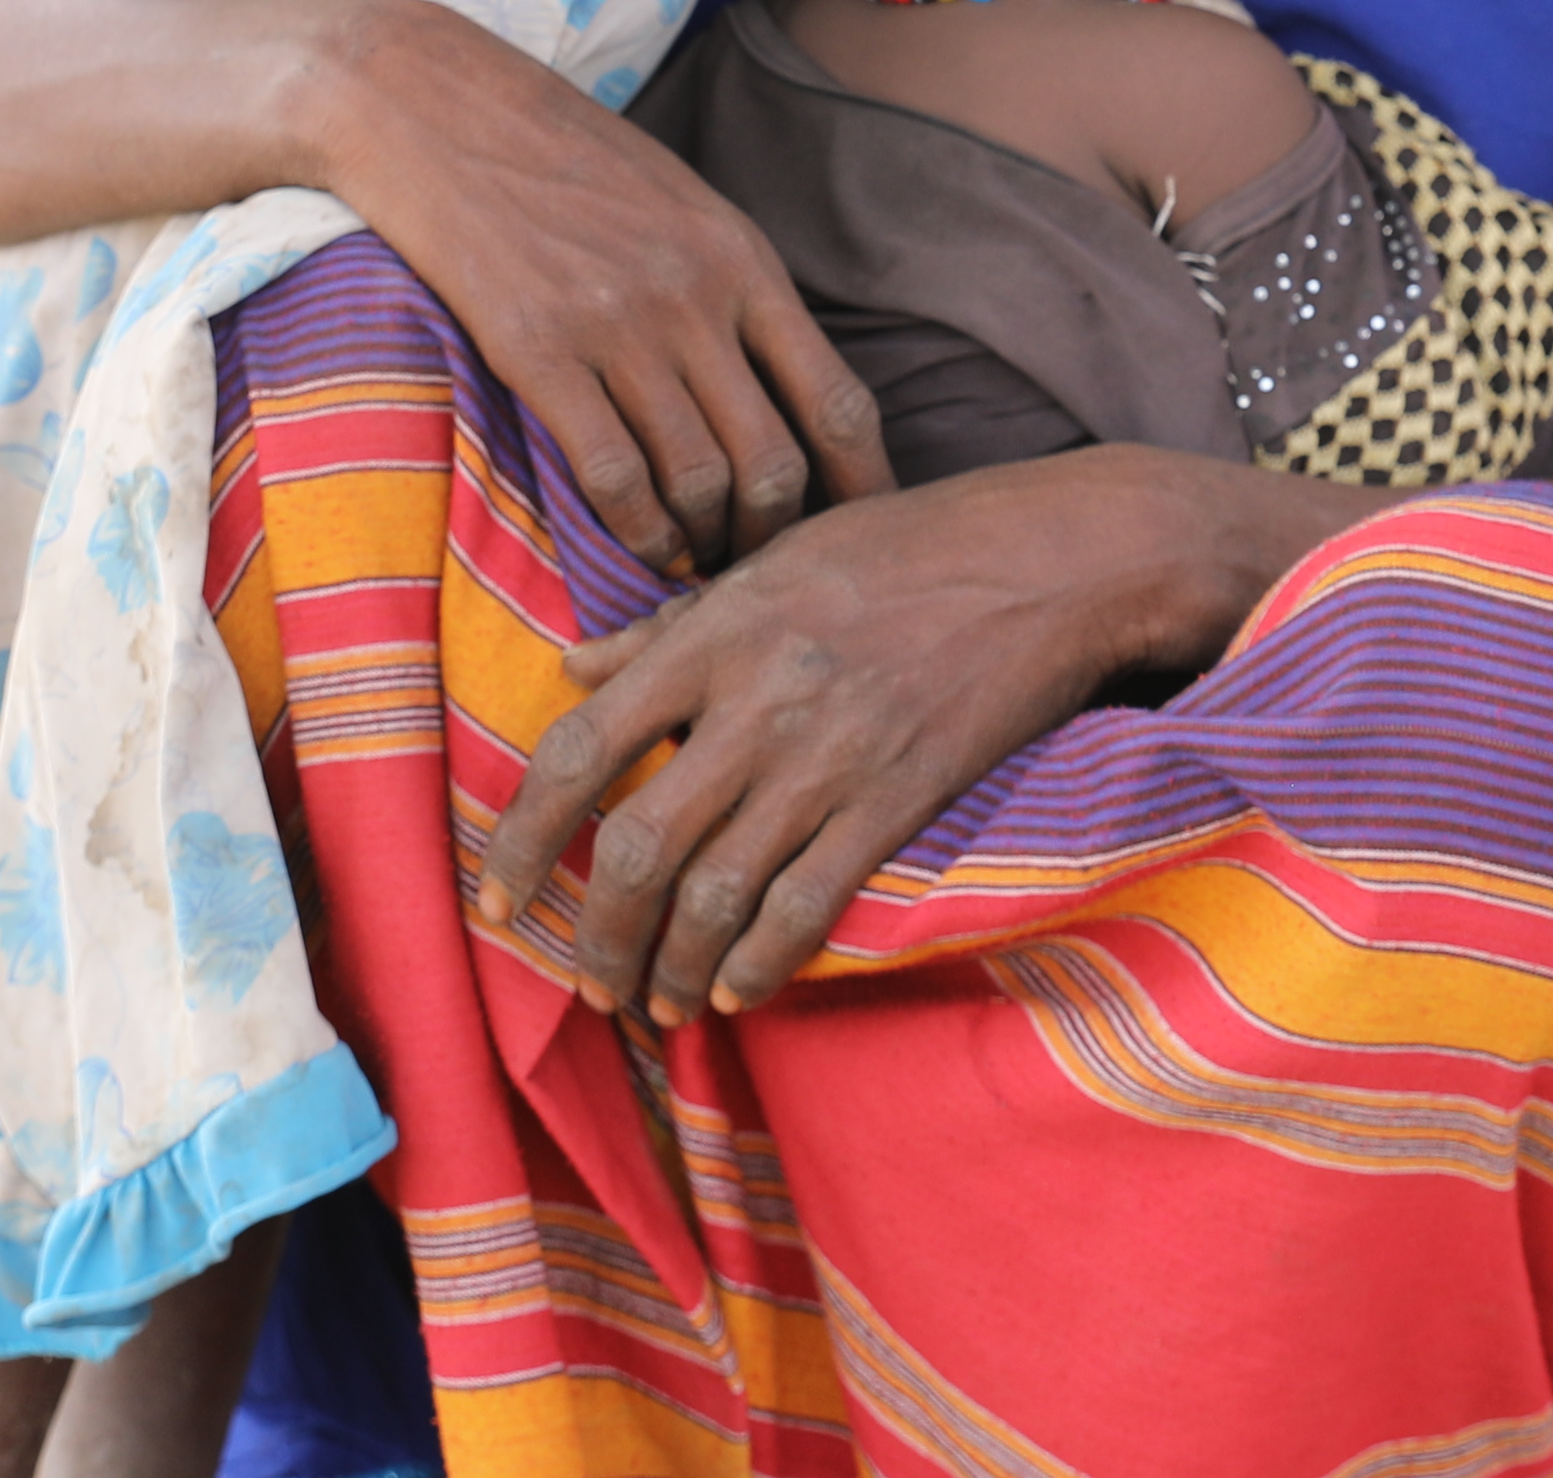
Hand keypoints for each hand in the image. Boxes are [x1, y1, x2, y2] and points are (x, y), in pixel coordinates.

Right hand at [297, 4, 899, 577]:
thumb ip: (736, 292)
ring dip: (704, 543)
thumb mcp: (684, 205)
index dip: (861, 486)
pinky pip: (612, 476)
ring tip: (697, 563)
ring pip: (697, 482)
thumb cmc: (569, 161)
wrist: (440, 110)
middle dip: (776, 532)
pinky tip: (638, 546)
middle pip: (774, 461)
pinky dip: (636, 532)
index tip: (864, 530)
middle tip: (759, 563)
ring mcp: (618, 328)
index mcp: (744, 261)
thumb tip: (785, 391)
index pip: (837, 400)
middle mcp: (696, 299)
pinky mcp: (537, 353)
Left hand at [477, 446, 1292, 1026]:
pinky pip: (806, 908)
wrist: (1051, 559)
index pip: (579, 749)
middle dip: (600, 937)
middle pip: (637, 849)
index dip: (524, 836)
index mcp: (714, 634)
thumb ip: (665, 627)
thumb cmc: (906, 548)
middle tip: (591, 981)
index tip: (501, 898)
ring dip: (673, 971)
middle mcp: (757, 700)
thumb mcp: (773, 561)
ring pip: (715, 897)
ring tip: (661, 1004)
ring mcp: (830, 756)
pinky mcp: (898, 798)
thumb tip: (570, 671)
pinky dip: (759, 964)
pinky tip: (741, 989)